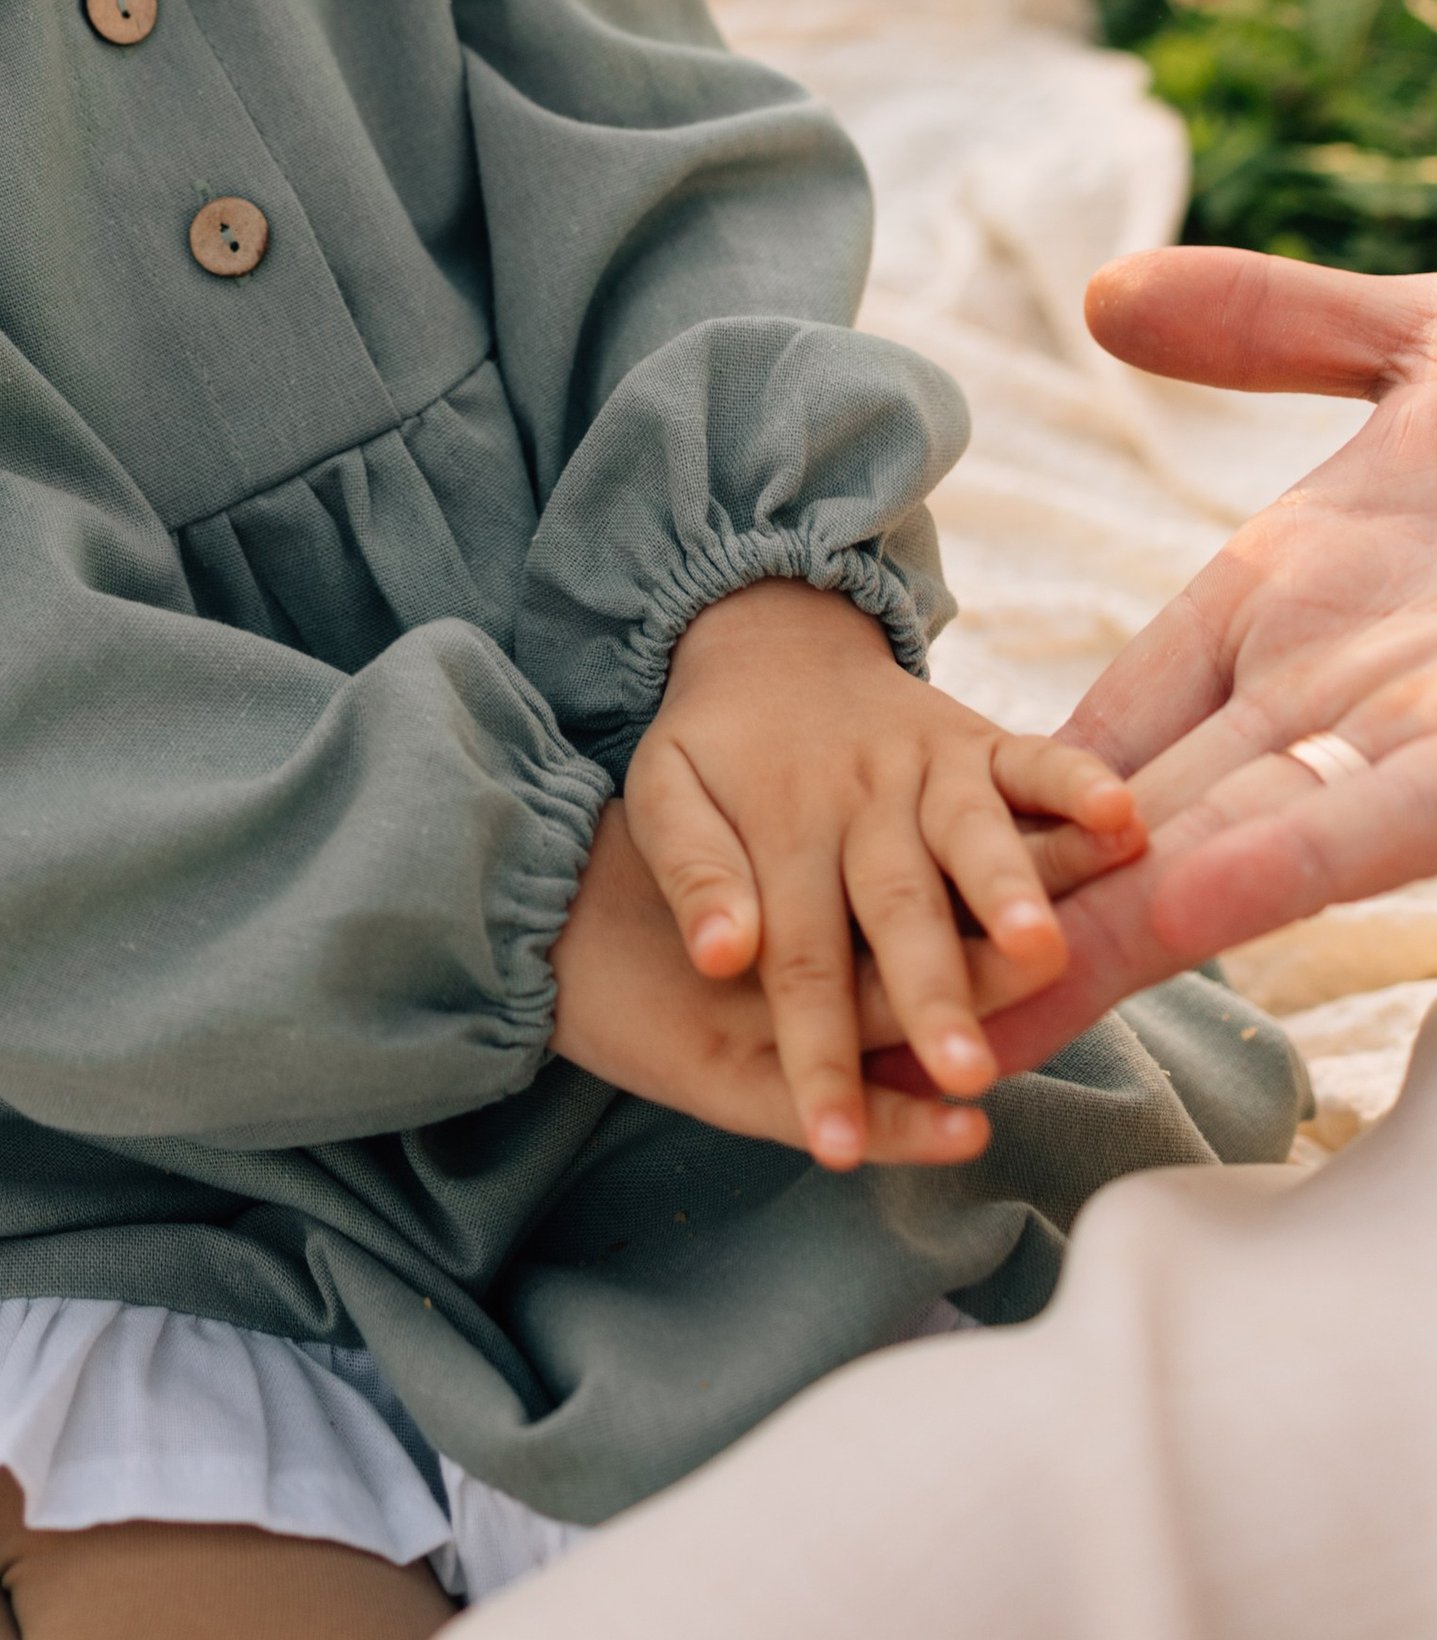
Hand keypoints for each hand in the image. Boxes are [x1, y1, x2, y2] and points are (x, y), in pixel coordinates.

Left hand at [626, 579, 1139, 1166]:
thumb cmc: (718, 747)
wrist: (773, 640)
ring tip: (1043, 952)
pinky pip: (1034, 755)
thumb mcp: (665, 796)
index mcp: (780, 831)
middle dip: (935, 996)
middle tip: (966, 1073)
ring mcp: (926, 766)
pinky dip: (1077, 782)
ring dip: (1011, 890)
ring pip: (972, 835)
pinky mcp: (979, 738)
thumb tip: (715, 957)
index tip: (832, 1145)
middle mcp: (861, 802)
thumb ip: (691, 874)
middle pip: (898, 911)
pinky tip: (1121, 817)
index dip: (816, 1055)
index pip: (797, 960)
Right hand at [967, 248, 1436, 1078]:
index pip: (1105, 728)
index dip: (999, 804)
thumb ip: (1264, 325)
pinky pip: (1355, 825)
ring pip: (1219, 857)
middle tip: (877, 1026)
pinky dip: (1268, 867)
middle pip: (1127, 829)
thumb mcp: (1417, 347)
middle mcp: (1326, 696)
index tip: (886, 874)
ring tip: (979, 1031)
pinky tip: (1181, 910)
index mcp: (1290, 606)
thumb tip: (1108, 300)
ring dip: (1107, 950)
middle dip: (1008, 928)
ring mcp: (1398, 734)